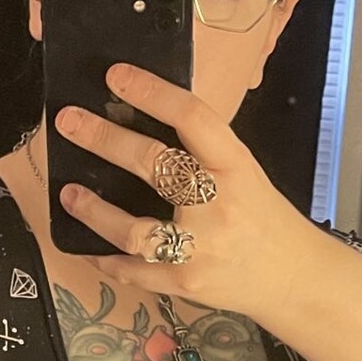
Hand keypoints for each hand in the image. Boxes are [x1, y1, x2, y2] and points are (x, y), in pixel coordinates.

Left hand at [52, 62, 306, 321]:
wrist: (293, 278)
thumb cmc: (263, 218)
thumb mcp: (243, 173)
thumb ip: (202, 153)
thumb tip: (142, 121)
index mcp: (235, 167)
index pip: (192, 118)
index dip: (151, 93)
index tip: (116, 76)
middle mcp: (217, 204)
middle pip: (153, 164)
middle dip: (104, 140)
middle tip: (69, 123)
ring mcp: (200, 249)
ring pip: (134, 230)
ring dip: (94, 211)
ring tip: (68, 194)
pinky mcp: (185, 284)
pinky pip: (134, 272)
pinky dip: (106, 259)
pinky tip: (87, 246)